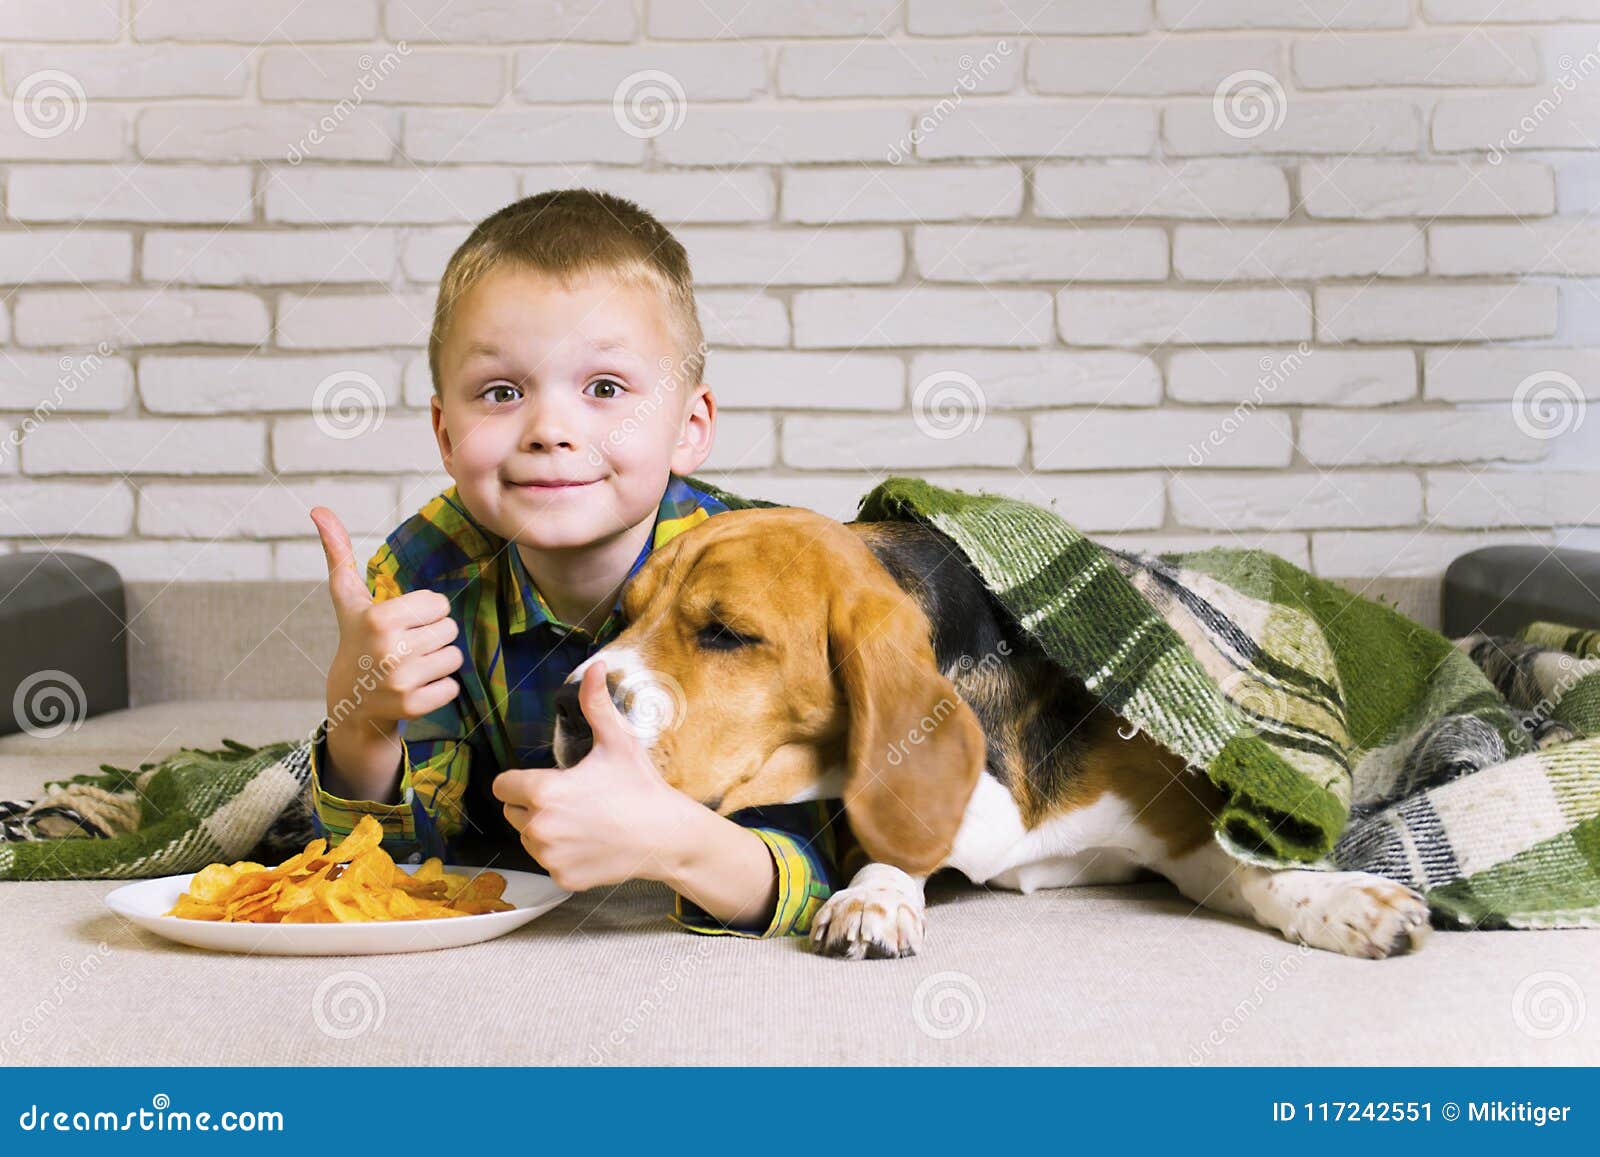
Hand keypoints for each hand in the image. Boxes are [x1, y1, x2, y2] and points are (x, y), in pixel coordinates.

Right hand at [311, 505, 463, 728]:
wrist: (350, 700)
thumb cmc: (355, 637)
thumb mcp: (347, 596)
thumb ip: (338, 552)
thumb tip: (318, 509)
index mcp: (379, 619)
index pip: (438, 604)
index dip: (425, 612)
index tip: (403, 623)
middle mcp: (389, 650)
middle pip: (450, 629)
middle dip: (434, 635)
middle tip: (408, 645)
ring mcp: (400, 681)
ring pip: (454, 657)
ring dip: (439, 661)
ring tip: (411, 664)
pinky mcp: (412, 706)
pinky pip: (452, 687)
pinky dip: (440, 688)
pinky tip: (415, 686)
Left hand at [492, 660, 702, 891]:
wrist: (666, 836)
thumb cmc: (639, 786)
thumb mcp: (616, 741)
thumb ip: (594, 704)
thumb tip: (593, 666)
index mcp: (543, 791)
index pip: (502, 786)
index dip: (521, 780)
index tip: (547, 780)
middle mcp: (538, 827)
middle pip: (512, 812)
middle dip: (533, 805)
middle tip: (572, 800)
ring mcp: (549, 857)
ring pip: (528, 839)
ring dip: (545, 831)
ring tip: (583, 821)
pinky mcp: (562, 879)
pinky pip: (548, 863)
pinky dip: (563, 856)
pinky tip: (590, 844)